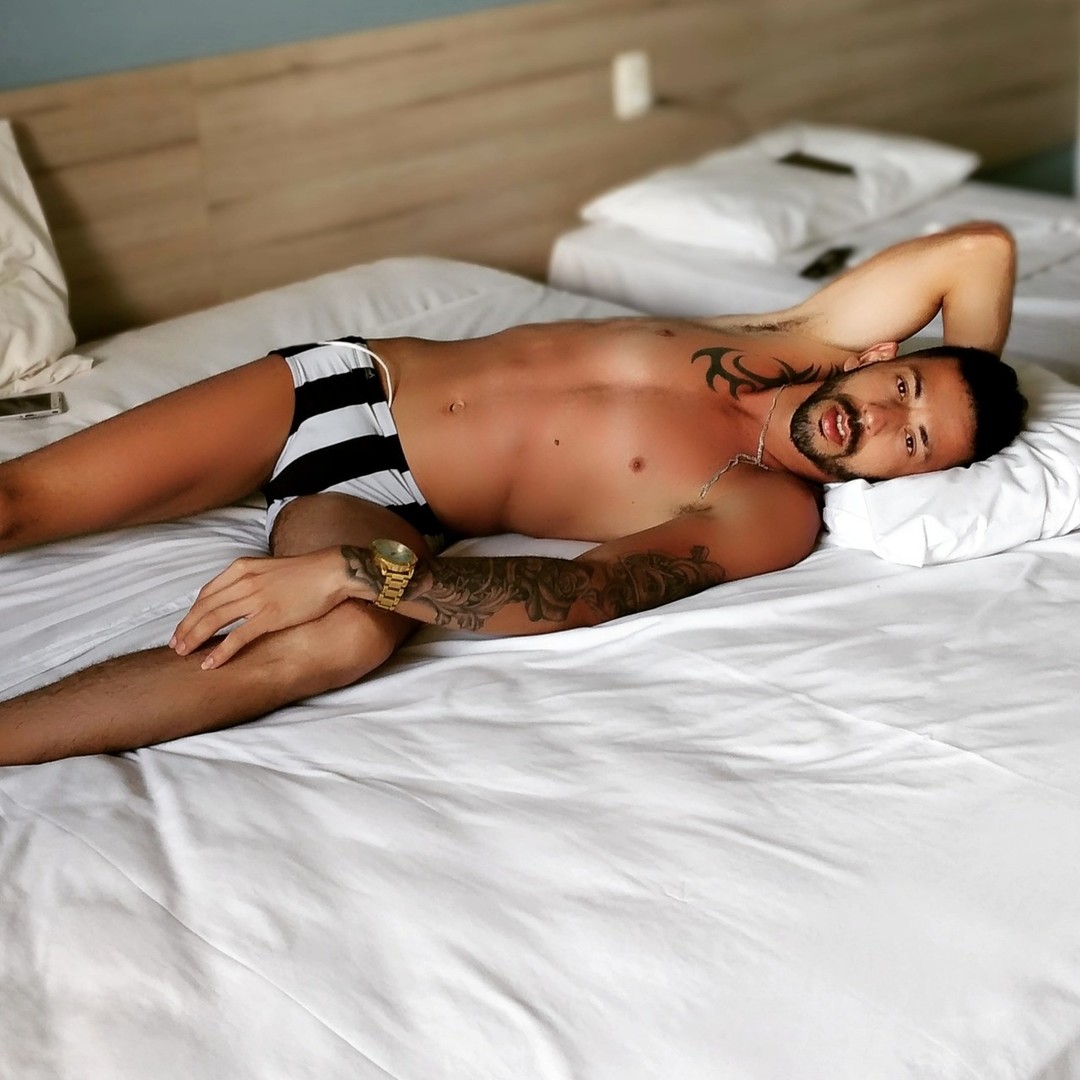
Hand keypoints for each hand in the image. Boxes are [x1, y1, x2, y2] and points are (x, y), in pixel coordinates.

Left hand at [171, 548, 348, 668]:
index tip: (183, 627)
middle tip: (176, 645)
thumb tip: (239, 599)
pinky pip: (238, 636)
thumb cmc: (305, 572)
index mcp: (242, 567)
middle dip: (186, 628)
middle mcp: (244, 581)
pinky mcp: (270, 615)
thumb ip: (250, 581)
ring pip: (214, 620)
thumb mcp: (269, 569)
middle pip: (204, 607)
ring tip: (185, 654)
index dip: (191, 612)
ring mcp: (256, 598)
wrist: (331, 572)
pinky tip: (211, 663)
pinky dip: (221, 651)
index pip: (206, 593)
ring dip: (195, 639)